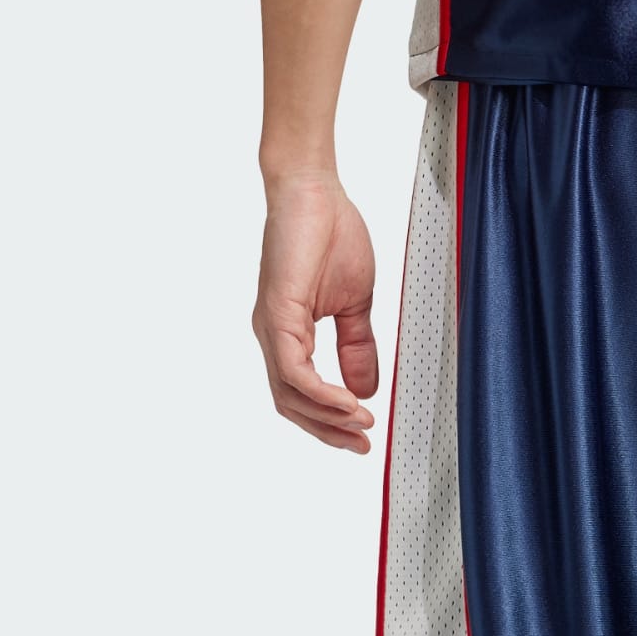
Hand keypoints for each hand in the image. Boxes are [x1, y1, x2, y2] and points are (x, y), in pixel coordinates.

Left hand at [253, 175, 379, 453]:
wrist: (314, 191)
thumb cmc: (330, 233)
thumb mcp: (355, 305)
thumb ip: (358, 348)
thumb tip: (364, 388)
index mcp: (289, 334)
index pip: (302, 394)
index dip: (331, 421)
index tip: (363, 435)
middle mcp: (274, 335)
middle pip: (291, 405)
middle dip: (329, 431)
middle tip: (361, 445)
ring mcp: (272, 327)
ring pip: (289, 395)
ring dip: (328, 417)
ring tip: (361, 424)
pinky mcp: (277, 314)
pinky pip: (293, 372)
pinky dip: (321, 393)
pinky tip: (348, 402)